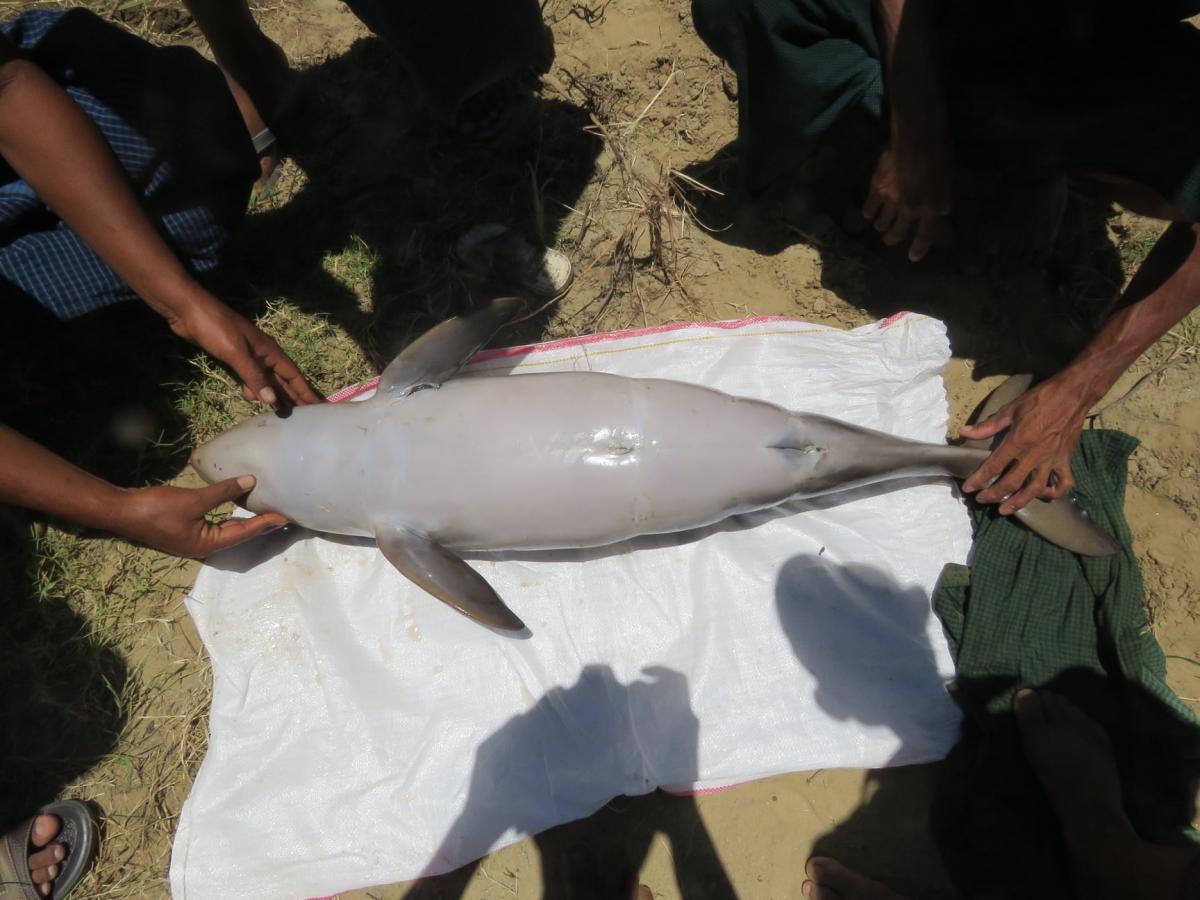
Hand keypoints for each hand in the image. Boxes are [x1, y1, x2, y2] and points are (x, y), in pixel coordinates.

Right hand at [115, 474, 285, 557]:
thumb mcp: (194, 499)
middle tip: (283, 515)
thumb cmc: (157, 508)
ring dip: (248, 522)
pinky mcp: (188, 530)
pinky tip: (240, 508)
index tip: (285, 516)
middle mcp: (205, 546)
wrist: (122, 511)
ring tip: (268, 513)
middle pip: (240, 535)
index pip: (245, 533)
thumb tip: (250, 481)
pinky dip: (231, 517)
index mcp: (207, 545)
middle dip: (261, 525)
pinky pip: (217, 525)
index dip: (266, 523)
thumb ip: (224, 492)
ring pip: (229, 530)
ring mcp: (196, 539)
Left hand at [167, 296, 322, 410]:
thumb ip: (253, 376)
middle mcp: (264, 355)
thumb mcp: (236, 352)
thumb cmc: (215, 327)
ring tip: (281, 413)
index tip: (320, 407)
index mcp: (269, 351)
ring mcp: (249, 356)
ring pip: (267, 380)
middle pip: (284, 380)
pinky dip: (254, 388)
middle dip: (295, 396)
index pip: (293, 375)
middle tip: (307, 416)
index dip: (306, 392)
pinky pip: (251, 377)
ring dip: (274, 395)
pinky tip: (251, 397)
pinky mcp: (235, 358)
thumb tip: (271, 400)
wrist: (188, 310)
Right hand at [862, 143, 951, 261]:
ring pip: (882, 223)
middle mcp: (910, 210)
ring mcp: (891, 201)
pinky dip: (868, 213)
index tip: (913, 257)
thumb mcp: (950, 178)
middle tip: (890, 239)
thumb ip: (944, 198)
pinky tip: (868, 214)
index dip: (918, 248)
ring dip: (881, 226)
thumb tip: (943, 211)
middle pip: (898, 232)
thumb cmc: (940, 155)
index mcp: (931, 208)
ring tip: (880, 226)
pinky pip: (869, 208)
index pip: (924, 235)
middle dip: (893, 239)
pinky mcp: (877, 189)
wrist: (917, 138)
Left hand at [959, 379, 1091, 513]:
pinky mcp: (1066, 459)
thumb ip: (987, 425)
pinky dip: (1054, 493)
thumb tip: (964, 432)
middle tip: (982, 500)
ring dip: (1019, 502)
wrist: (1073, 393)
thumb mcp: (1010, 409)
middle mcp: (1035, 454)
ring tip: (1005, 510)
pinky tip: (1043, 495)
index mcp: (1019, 441)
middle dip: (994, 495)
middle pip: (1012, 482)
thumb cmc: (1040, 399)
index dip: (979, 479)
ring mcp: (1053, 459)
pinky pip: (1063, 482)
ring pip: (1035, 488)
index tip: (968, 488)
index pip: (994, 466)